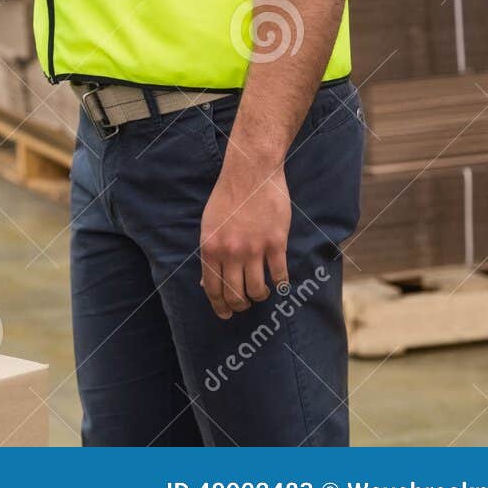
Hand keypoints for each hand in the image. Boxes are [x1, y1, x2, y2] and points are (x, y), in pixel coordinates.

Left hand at [199, 143, 291, 318]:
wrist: (251, 172)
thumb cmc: (227, 197)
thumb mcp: (209, 225)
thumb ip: (209, 253)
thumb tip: (207, 283)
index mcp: (210, 247)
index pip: (213, 289)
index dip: (220, 306)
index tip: (226, 314)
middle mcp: (230, 252)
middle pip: (235, 295)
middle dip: (240, 305)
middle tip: (245, 304)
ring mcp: (254, 249)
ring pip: (257, 290)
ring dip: (260, 296)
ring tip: (261, 291)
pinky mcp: (276, 243)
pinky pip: (279, 276)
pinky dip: (280, 285)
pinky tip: (280, 283)